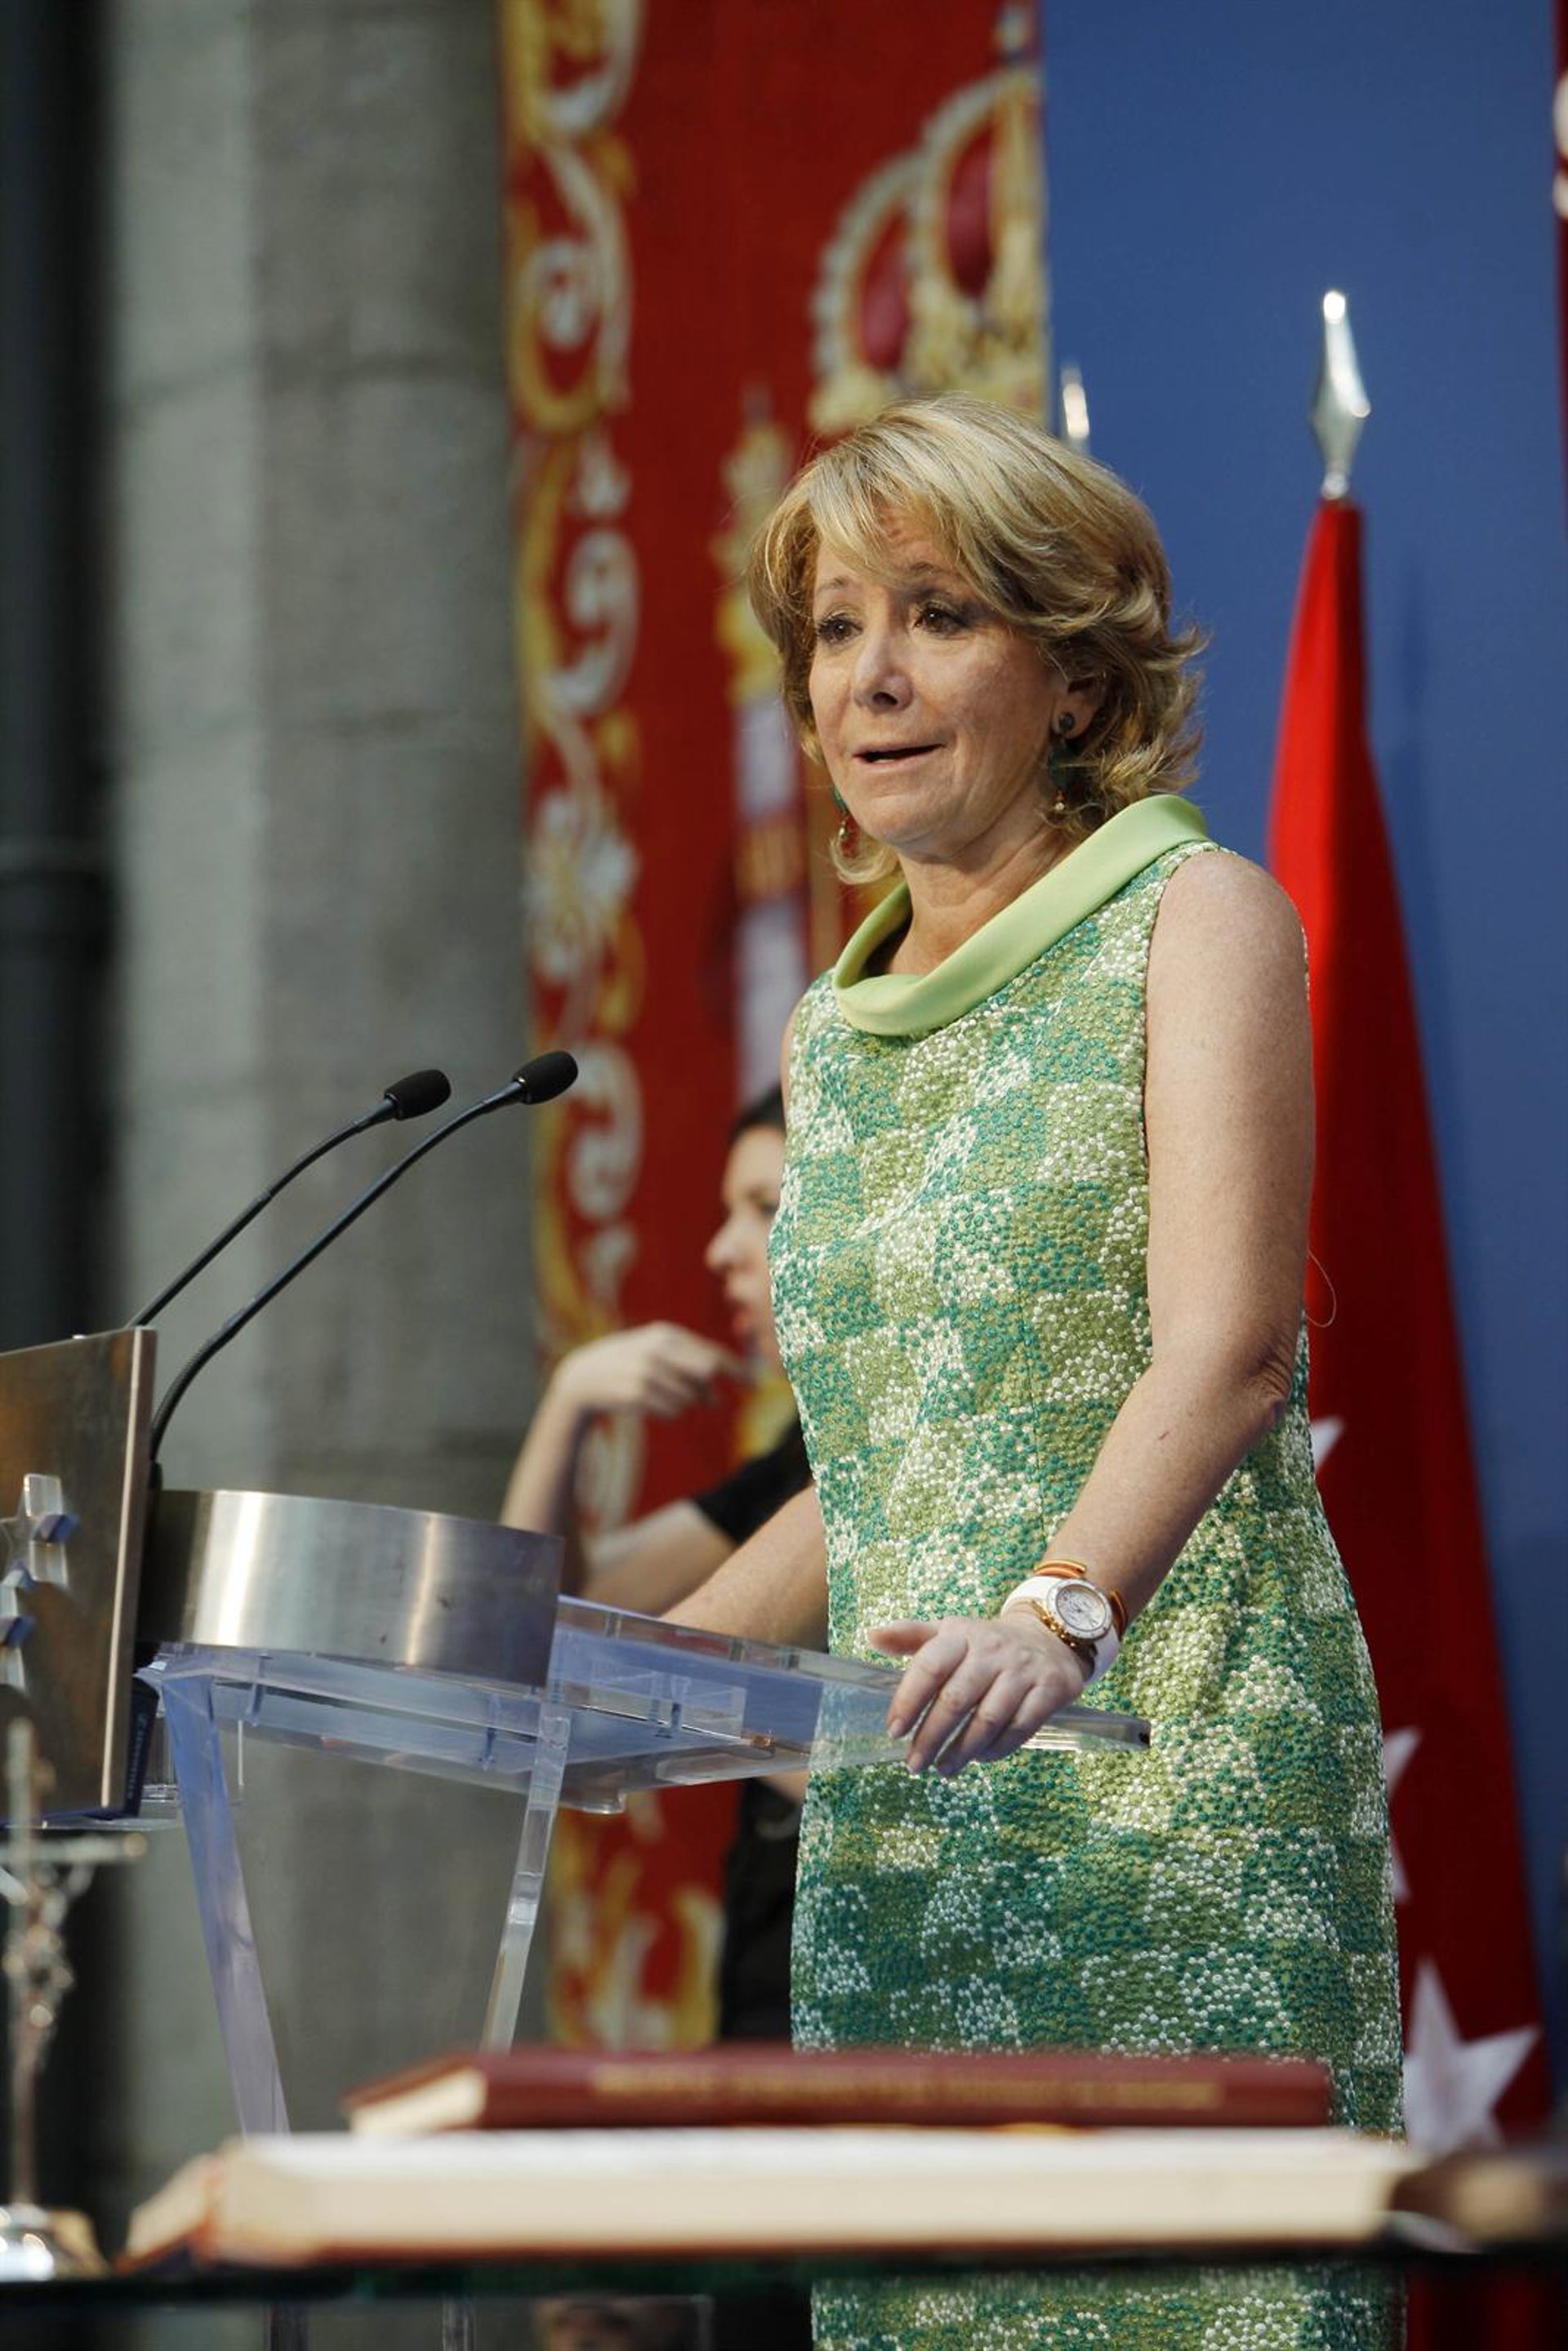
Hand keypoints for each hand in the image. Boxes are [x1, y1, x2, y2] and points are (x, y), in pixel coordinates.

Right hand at [550, 1322, 745, 1422]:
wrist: (583, 1379)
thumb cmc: (629, 1367)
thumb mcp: (657, 1357)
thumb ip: (689, 1369)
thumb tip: (720, 1399)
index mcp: (666, 1335)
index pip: (712, 1353)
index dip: (737, 1370)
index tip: (755, 1384)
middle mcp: (658, 1348)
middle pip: (706, 1371)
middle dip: (709, 1390)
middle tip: (712, 1401)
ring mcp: (646, 1370)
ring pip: (690, 1397)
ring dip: (685, 1404)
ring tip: (662, 1398)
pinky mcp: (637, 1393)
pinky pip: (673, 1411)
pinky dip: (669, 1413)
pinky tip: (651, 1405)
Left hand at [871, 1609, 1089, 1776]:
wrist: (1049, 1637)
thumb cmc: (985, 1644)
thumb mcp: (950, 1633)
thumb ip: (911, 1636)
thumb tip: (871, 1636)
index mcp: (961, 1634)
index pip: (930, 1666)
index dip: (909, 1700)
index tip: (894, 1731)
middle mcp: (992, 1649)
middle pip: (956, 1699)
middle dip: (931, 1737)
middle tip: (914, 1763)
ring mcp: (1023, 1669)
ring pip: (988, 1719)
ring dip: (962, 1750)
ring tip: (942, 1769)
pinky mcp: (1050, 1689)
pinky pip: (1020, 1728)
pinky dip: (997, 1749)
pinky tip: (980, 1758)